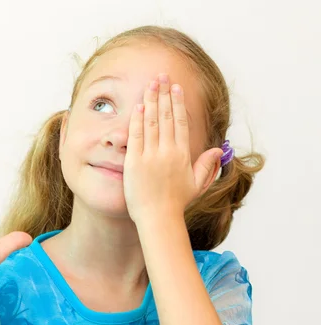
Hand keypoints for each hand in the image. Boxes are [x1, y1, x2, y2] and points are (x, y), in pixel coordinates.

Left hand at [123, 74, 221, 224]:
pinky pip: (136, 136)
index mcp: (183, 155)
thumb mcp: (197, 185)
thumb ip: (206, 166)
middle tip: (162, 76)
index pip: (181, 122)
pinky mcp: (134, 162)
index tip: (176, 88)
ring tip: (151, 84)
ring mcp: (150, 156)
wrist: (158, 219)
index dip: (178, 103)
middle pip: (167, 116)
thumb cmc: (176, 204)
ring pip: (152, 122)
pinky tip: (139, 105)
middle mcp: (167, 152)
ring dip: (151, 100)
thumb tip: (218, 150)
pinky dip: (137, 119)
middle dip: (164, 94)